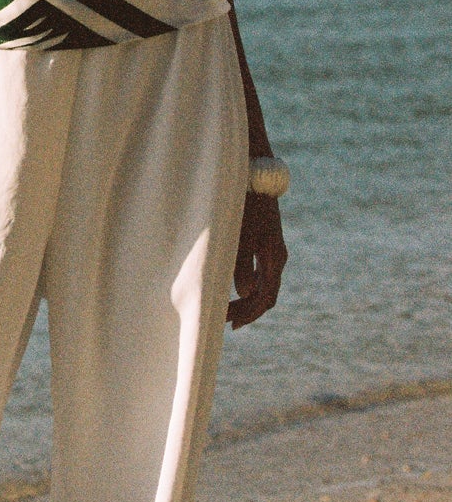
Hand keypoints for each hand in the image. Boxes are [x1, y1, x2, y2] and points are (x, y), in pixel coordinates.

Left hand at [228, 190, 286, 328]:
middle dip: (246, 310)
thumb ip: (242, 265)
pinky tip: (233, 288)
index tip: (230, 324)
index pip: (265, 298)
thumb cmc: (245, 206)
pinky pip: (260, 272)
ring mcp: (273, 250)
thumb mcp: (240, 235)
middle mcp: (277, 258)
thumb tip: (245, 292)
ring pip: (263, 284)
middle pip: (265, 294)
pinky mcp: (266, 242)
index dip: (249, 314)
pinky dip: (248, 284)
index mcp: (274, 259)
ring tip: (226, 308)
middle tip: (224, 320)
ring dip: (246, 298)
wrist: (257, 177)